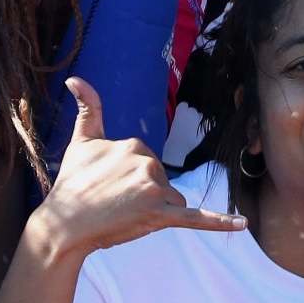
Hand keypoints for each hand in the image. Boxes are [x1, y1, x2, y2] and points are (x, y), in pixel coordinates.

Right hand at [31, 80, 245, 260]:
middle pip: (162, 182)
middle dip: (144, 196)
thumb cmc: (72, 184)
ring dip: (154, 211)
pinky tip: (242, 223)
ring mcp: (154, 191)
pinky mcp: (159, 216)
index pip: (149, 164)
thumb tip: (75, 78)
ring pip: (171, 201)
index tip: (108, 185)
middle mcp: (146, 164)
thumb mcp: (80, 142)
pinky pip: (196, 217)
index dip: (131, 179)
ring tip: (122, 215)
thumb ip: (87, 108)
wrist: (62, 225)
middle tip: (112, 203)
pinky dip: (220, 221)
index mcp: (134, 145)